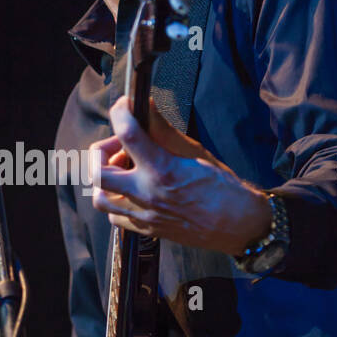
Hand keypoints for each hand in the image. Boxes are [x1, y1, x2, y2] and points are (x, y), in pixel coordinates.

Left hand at [90, 95, 270, 255]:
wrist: (237, 225)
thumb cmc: (222, 188)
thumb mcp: (196, 152)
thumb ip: (164, 131)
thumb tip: (146, 106)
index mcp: (162, 170)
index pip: (128, 134)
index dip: (120, 113)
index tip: (124, 106)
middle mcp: (147, 194)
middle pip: (99, 173)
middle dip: (101, 152)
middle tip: (119, 145)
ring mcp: (144, 215)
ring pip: (100, 199)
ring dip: (104, 181)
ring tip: (123, 170)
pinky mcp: (146, 230)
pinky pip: (115, 217)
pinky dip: (116, 201)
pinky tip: (130, 191)